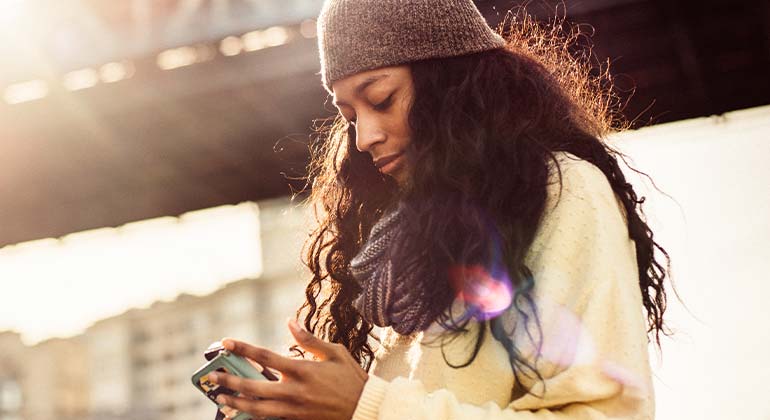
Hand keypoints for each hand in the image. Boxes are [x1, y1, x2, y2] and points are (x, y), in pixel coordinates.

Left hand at [208, 318, 368, 419]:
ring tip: (220, 397)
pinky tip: (241, 412)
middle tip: (213, 376)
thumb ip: (309, 340)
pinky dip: (253, 416)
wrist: (364, 409)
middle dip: (230, 380)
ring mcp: (295, 409)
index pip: (266, 356)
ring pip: (257, 408)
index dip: (243, 348)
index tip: (226, 342)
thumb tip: (289, 322)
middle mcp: (295, 391)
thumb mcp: (335, 353)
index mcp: (303, 370)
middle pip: (254, 386)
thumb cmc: (351, 378)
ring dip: (236, 402)